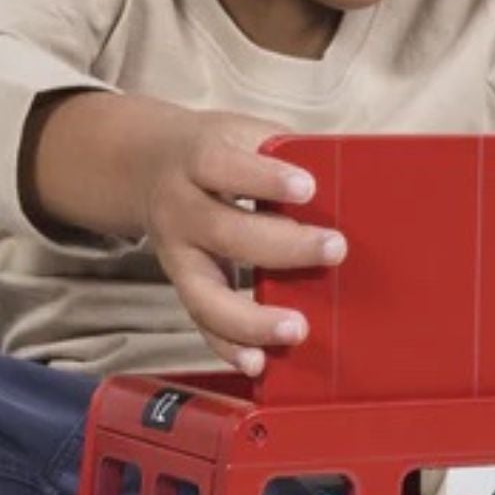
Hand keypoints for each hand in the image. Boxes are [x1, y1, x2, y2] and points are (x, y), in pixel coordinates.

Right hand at [139, 109, 344, 374]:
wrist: (146, 166)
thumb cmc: (220, 150)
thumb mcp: (244, 132)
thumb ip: (286, 154)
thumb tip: (348, 184)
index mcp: (198, 158)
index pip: (224, 166)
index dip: (264, 178)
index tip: (308, 187)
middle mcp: (180, 208)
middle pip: (223, 231)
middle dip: (283, 245)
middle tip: (335, 249)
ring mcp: (176, 253)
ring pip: (204, 292)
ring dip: (250, 317)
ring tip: (296, 328)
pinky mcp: (183, 285)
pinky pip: (200, 322)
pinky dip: (228, 347)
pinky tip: (258, 362)